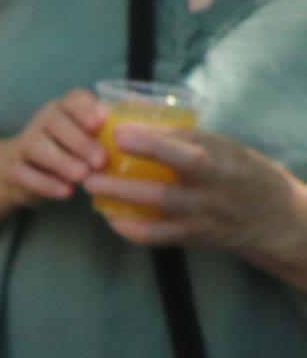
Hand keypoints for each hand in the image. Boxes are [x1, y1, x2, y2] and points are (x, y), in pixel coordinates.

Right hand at [4, 88, 110, 206]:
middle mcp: (42, 121)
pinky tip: (65, 192)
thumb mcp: (90, 136)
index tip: (100, 122)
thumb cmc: (70, 151)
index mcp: (65, 109)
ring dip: (61, 161)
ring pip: (36, 146)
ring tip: (83, 176)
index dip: (85, 109)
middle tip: (101, 160)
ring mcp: (25, 144)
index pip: (72, 100)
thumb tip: (139, 102)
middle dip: (79, 141)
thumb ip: (112, 124)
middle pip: (55, 123)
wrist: (23, 172)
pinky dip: (45, 183)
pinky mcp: (13, 169)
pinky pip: (24, 173)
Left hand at [85, 121, 306, 263]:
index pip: (187, 156)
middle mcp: (211, 196)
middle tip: (88, 171)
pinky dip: (129, 228)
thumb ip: (182, 137)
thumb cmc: (236, 168)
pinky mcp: (192, 239)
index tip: (118, 132)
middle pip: (163, 193)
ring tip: (90, 188)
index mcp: (221, 165)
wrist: (270, 215)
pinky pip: (155, 237)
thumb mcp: (222, 146)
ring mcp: (200, 221)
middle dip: (122, 184)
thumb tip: (129, 118)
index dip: (151, 145)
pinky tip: (110, 215)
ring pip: (155, 218)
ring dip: (119, 203)